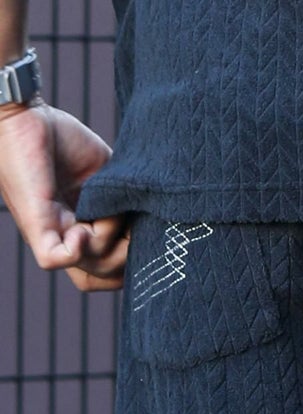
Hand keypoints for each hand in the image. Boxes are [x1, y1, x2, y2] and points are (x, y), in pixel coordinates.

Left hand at [0, 100, 127, 289]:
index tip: (142, 236)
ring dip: (107, 245)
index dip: (130, 262)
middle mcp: (64, 238)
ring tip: (105, 212)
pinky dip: (77, 250)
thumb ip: (123, 205)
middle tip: (129, 228)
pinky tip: (82, 227)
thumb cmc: (61, 137)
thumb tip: (144, 229)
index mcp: (80, 229)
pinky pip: (56, 258)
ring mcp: (49, 234)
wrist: (24, 112)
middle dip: (125, 259)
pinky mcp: (36, 224)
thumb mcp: (106, 178)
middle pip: (103, 277)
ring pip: (88, 271)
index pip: (109, 271)